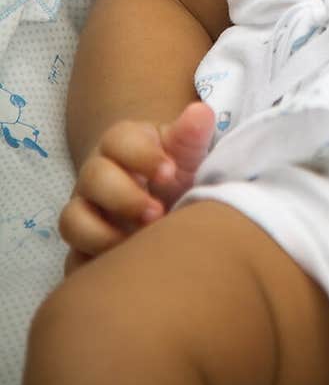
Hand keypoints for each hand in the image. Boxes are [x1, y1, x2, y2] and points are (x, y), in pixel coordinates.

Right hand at [59, 101, 215, 273]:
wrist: (164, 203)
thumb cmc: (176, 173)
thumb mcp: (187, 153)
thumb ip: (191, 135)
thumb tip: (200, 113)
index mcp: (121, 145)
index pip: (118, 141)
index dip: (141, 156)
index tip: (170, 172)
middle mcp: (96, 176)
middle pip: (93, 178)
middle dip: (124, 197)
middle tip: (158, 213)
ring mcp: (85, 211)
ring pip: (73, 220)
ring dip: (102, 235)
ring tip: (140, 244)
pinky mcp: (82, 248)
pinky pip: (72, 261)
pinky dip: (91, 267)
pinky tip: (123, 271)